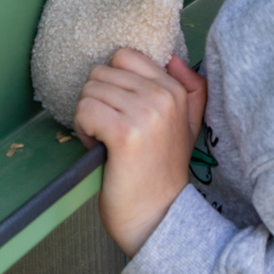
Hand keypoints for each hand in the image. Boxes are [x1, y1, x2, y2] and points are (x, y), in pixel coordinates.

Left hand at [75, 49, 206, 256]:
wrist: (159, 217)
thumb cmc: (162, 174)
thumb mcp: (188, 127)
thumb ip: (191, 89)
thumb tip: (173, 58)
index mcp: (175, 90)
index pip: (124, 56)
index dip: (112, 84)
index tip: (120, 112)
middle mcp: (163, 97)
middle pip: (100, 73)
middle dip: (97, 101)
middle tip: (110, 132)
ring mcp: (145, 113)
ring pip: (89, 90)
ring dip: (88, 117)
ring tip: (105, 142)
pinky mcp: (124, 133)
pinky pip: (84, 110)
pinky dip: (82, 130)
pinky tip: (97, 149)